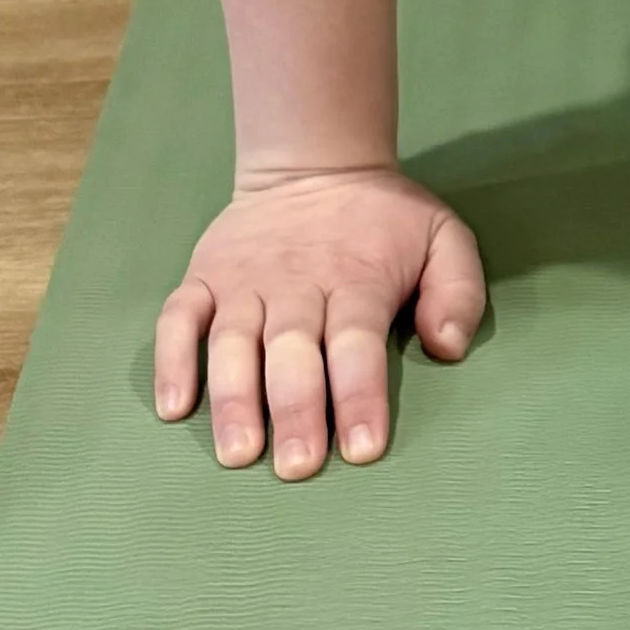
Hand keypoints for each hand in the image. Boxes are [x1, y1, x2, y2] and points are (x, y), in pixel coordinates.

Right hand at [153, 166, 485, 477]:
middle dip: (295, 410)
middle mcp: (296, 285)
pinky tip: (174, 407)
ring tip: (238, 452)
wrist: (314, 163)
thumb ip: (457, 291)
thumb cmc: (383, 219)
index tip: (360, 450)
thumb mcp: (443, 236)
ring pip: (233, 342)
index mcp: (356, 280)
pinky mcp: (203, 277)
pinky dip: (172, 360)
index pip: (356, 343)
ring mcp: (244, 282)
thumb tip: (447, 346)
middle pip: (292, 352)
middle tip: (297, 466)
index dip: (358, 395)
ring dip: (233, 398)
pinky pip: (178, 318)